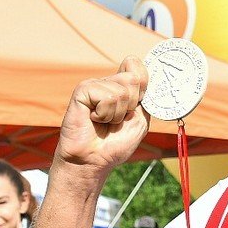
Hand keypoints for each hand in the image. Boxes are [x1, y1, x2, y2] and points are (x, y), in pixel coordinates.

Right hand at [55, 56, 150, 173]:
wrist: (94, 160)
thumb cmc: (115, 143)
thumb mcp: (139, 119)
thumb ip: (144, 96)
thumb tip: (140, 72)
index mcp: (123, 87)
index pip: (137, 67)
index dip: (143, 85)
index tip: (136, 105)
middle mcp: (108, 82)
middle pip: (134, 78)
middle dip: (131, 105)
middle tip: (117, 119)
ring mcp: (95, 85)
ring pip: (122, 91)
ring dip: (117, 114)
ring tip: (105, 122)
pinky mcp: (82, 90)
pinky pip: (108, 97)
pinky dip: (105, 114)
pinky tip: (94, 119)